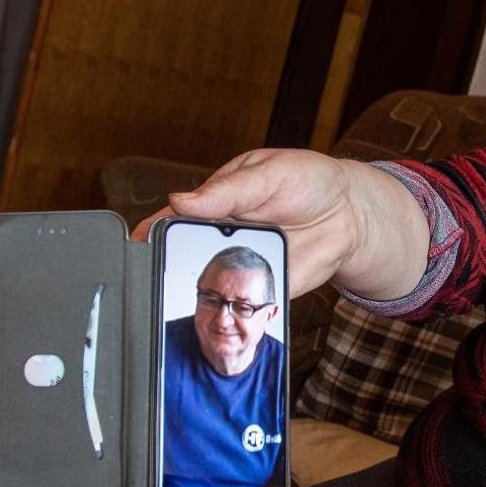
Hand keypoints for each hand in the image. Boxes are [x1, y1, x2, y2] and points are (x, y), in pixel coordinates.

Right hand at [130, 148, 427, 297]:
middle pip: (183, 258)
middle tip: (156, 276)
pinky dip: (238, 311)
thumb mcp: (268, 172)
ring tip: (191, 297)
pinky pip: (246, 304)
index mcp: (215, 204)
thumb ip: (227, 190)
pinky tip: (232, 314)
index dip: (149, 235)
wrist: (350, 211)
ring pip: (211, 286)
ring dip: (201, 294)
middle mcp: (223, 237)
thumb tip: (180, 200)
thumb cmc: (307, 180)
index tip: (135, 246)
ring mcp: (242, 264)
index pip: (171, 220)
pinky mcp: (267, 287)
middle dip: (167, 269)